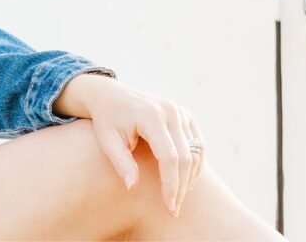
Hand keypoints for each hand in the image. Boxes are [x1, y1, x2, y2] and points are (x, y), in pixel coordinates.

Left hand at [58, 72, 205, 218]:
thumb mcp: (108, 141)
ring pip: (196, 152)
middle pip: (186, 157)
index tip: (168, 207)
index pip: (169, 157)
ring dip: (190, 178)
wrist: (111, 95)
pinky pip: (198, 144)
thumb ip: (121, 163)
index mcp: (151, 115)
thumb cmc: (108, 120)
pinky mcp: (184, 114)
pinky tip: (184, 181)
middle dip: (182, 187)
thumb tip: (132, 187)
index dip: (171, 185)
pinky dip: (195, 165)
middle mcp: (170, 111)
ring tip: (178, 198)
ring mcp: (179, 111)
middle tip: (173, 209)